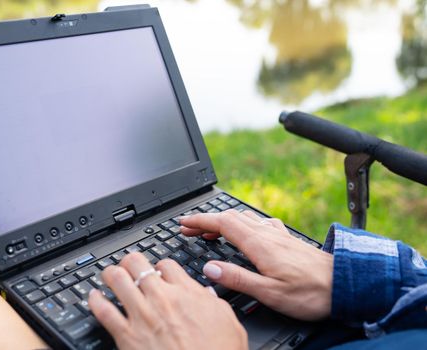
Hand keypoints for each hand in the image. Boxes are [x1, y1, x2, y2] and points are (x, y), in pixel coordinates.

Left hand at [88, 252, 247, 349]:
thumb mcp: (228, 322)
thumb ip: (213, 302)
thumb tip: (204, 293)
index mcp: (187, 293)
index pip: (166, 264)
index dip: (159, 265)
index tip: (157, 272)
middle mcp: (162, 299)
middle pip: (137, 263)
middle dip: (130, 261)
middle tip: (128, 265)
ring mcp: (142, 316)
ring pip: (117, 280)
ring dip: (111, 274)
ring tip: (109, 274)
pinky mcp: (127, 336)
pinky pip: (104, 311)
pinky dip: (95, 301)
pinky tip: (93, 297)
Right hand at [180, 210, 332, 320]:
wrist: (346, 284)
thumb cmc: (311, 293)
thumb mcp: (270, 292)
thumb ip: (238, 278)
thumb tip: (210, 268)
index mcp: (259, 244)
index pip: (222, 224)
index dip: (199, 221)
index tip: (183, 222)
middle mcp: (267, 234)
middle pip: (229, 218)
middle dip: (206, 220)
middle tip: (188, 228)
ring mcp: (278, 234)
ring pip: (243, 219)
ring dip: (222, 221)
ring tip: (209, 230)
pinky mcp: (286, 239)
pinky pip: (258, 223)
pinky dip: (241, 223)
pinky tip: (246, 230)